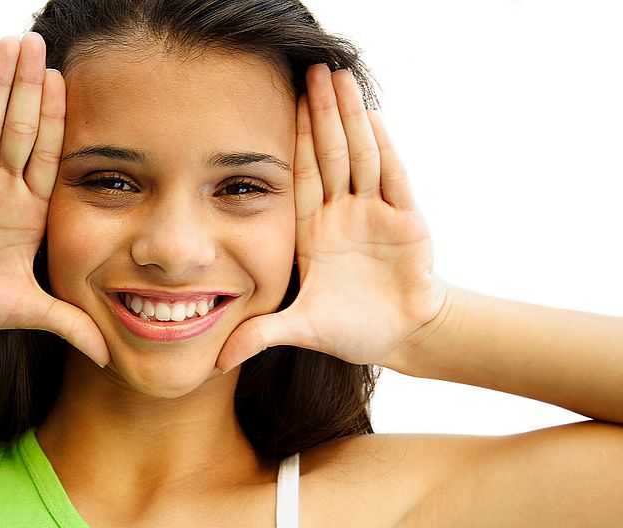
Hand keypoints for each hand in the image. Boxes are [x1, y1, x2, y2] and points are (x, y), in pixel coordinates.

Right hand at [0, 34, 108, 365]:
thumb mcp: (28, 311)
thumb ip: (69, 324)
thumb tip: (110, 358)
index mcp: (27, 210)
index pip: (50, 157)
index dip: (59, 121)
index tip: (69, 84)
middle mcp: (0, 187)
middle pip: (21, 128)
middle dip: (30, 87)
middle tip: (39, 42)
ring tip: (10, 43)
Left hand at [217, 64, 446, 372]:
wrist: (402, 337)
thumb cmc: (353, 329)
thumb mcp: (301, 328)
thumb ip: (261, 336)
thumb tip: (216, 363)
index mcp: (314, 232)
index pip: (300, 176)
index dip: (292, 139)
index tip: (282, 102)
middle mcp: (343, 216)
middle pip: (329, 154)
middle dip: (320, 113)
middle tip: (312, 68)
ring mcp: (375, 215)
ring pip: (360, 156)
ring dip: (350, 118)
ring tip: (340, 77)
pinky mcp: (407, 223)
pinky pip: (393, 179)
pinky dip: (384, 149)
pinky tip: (373, 117)